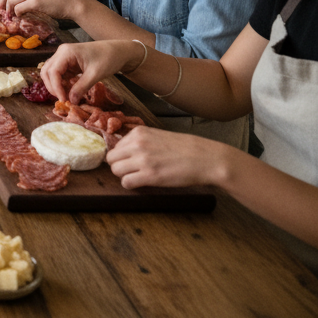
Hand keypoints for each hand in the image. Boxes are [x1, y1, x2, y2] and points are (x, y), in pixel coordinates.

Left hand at [0, 0, 84, 20]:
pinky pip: (18, 8)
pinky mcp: (35, 2)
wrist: (72, 2)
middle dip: (2, 3)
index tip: (2, 4)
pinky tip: (21, 16)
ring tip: (12, 16)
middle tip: (2, 11)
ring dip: (9, 10)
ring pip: (11, 1)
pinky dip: (17, 14)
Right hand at [40, 40, 138, 103]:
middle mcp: (61, 53)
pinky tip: (70, 91)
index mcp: (66, 52)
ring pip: (51, 73)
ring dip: (56, 86)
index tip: (64, 100)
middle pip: (47, 71)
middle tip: (64, 99)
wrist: (118, 51)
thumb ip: (81, 88)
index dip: (56, 87)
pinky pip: (59, 74)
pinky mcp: (68, 62)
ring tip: (67, 96)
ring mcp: (64, 57)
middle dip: (53, 87)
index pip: (53, 72)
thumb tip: (71, 101)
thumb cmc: (108, 58)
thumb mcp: (95, 74)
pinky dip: (62, 84)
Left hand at [107, 126, 230, 189]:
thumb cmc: (185, 149)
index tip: (130, 161)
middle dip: (119, 166)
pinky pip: (126, 182)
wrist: (206, 159)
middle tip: (132, 171)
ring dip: (125, 175)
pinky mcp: (149, 176)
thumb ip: (140, 141)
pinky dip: (131, 185)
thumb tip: (123, 151)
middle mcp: (137, 144)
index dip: (121, 156)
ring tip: (139, 177)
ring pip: (116, 170)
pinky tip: (142, 183)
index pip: (115, 145)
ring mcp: (142, 159)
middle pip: (111, 158)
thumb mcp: (158, 136)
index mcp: (139, 132)